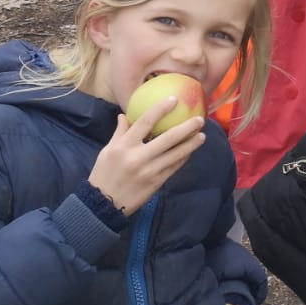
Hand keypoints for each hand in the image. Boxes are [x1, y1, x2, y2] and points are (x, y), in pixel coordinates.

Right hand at [87, 104, 206, 215]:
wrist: (103, 205)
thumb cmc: (104, 174)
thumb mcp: (107, 151)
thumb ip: (119, 133)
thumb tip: (123, 115)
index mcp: (123, 146)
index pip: (145, 122)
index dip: (160, 109)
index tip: (174, 99)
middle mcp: (138, 157)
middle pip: (168, 138)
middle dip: (187, 127)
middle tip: (199, 119)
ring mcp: (149, 170)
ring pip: (176, 153)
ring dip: (191, 144)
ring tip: (202, 135)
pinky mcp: (157, 182)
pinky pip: (174, 166)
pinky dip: (183, 157)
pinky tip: (190, 151)